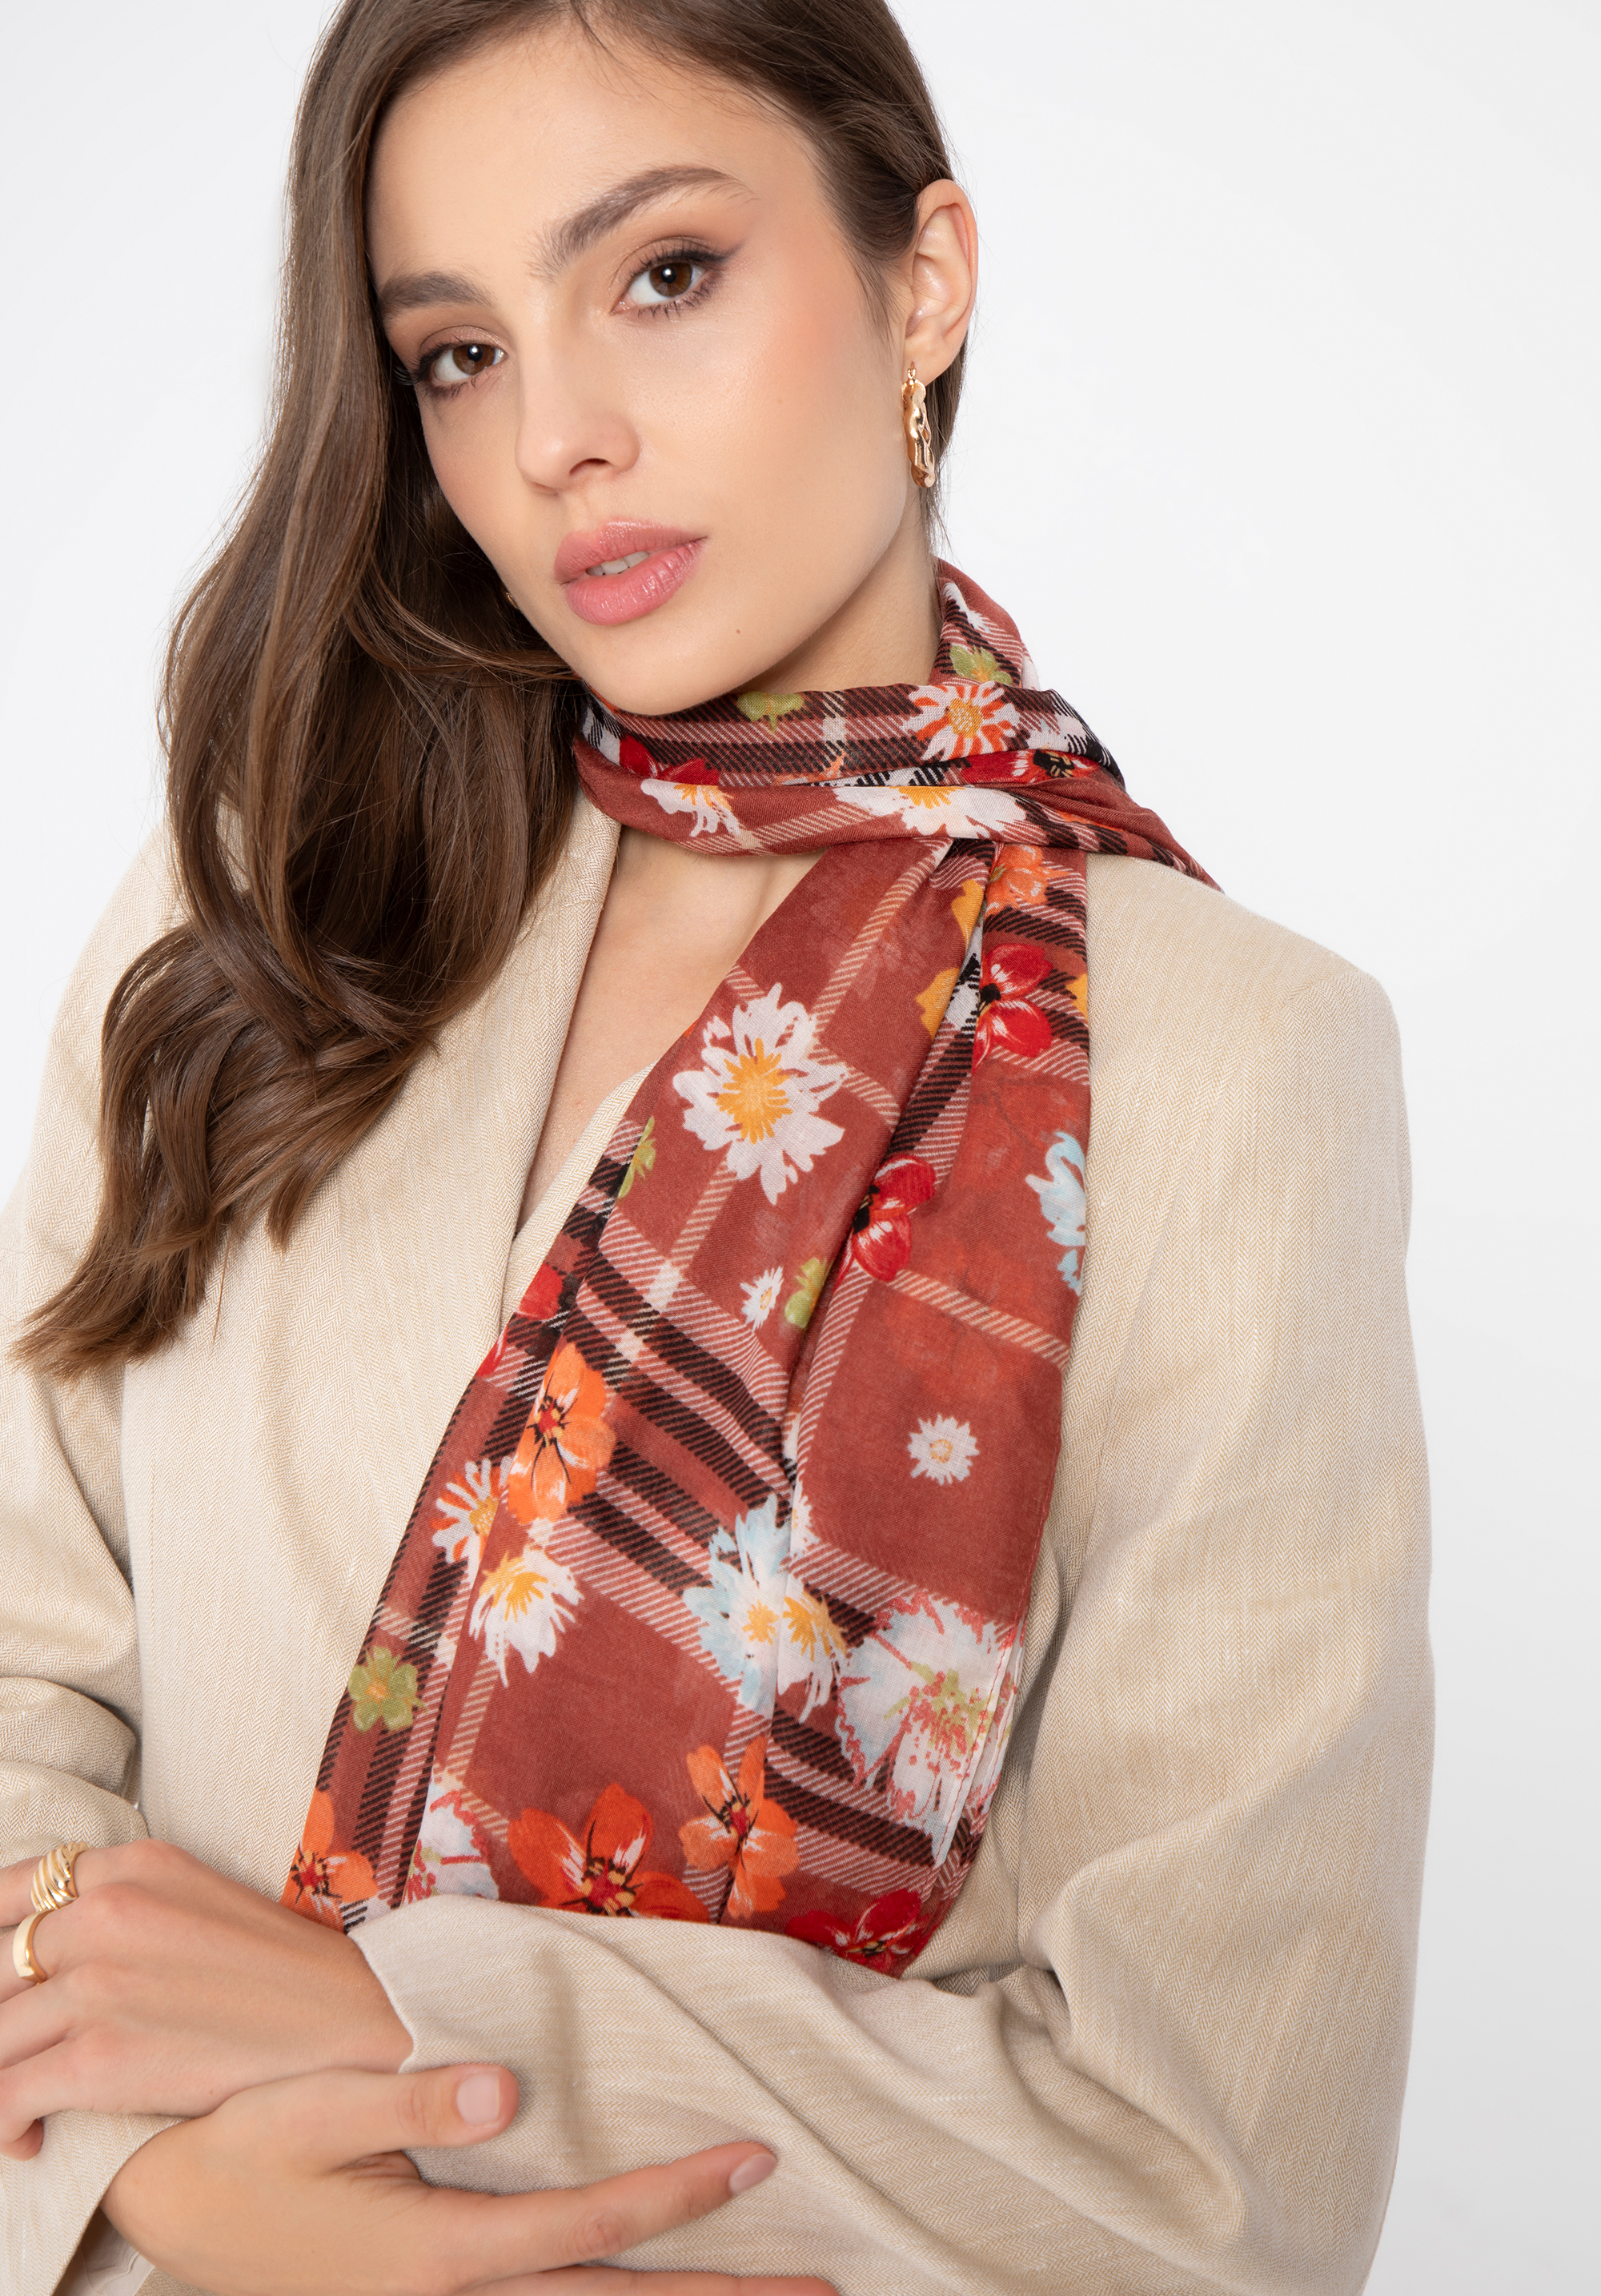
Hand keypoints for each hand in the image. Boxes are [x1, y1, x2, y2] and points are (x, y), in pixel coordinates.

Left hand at [0, 1839, 407, 2156]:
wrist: (352, 2023)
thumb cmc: (280, 1974)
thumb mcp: (195, 1901)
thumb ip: (120, 1908)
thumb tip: (48, 1952)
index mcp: (129, 1864)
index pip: (9, 1891)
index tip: (8, 1984)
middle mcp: (103, 1910)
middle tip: (21, 2050)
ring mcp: (96, 1982)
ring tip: (22, 2104)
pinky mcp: (97, 2056)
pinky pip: (2, 2096)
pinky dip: (2, 2126)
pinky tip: (28, 2139)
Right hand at [104, 2061, 835, 2295]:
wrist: (157, 2213)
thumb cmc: (232, 2150)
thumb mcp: (305, 2114)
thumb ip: (409, 2100)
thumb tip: (508, 2088)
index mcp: (437, 2255)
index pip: (591, 2227)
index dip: (680, 2195)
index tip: (758, 2156)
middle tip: (821, 2286)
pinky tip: (646, 2295)